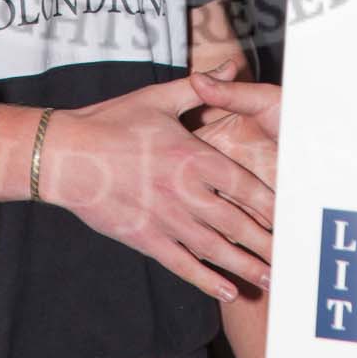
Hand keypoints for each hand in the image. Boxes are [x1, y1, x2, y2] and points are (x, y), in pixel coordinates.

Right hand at [38, 78, 273, 302]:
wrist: (67, 155)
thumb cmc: (112, 122)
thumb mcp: (159, 99)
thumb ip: (200, 88)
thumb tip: (230, 66)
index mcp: (191, 155)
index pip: (242, 185)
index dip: (269, 204)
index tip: (289, 217)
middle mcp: (183, 190)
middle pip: (234, 222)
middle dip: (265, 243)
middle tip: (289, 258)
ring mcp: (164, 218)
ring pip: (213, 248)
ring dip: (243, 266)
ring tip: (268, 279)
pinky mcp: (144, 237)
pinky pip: (181, 263)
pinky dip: (206, 279)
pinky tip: (226, 291)